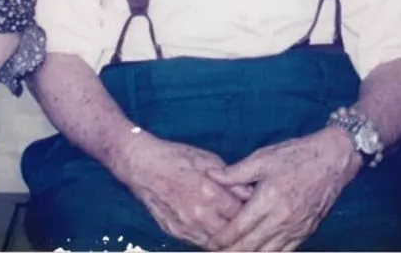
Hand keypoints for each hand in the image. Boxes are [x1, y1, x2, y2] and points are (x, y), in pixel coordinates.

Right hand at [114, 135, 251, 248]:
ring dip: (227, 240)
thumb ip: (230, 179)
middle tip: (252, 226)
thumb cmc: (175, 157)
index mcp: (210, 194)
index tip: (260, 211)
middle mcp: (199, 214)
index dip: (253, 214)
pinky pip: (199, 244)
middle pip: (231, 234)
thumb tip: (250, 192)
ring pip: (215, 244)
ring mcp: (186, 226)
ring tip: (238, 234)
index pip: (242, 214)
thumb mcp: (208, 160)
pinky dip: (210, 241)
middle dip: (242, 231)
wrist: (141, 165)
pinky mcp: (175, 232)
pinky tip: (217, 234)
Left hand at [204, 127, 359, 250]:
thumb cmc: (297, 156)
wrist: (333, 159)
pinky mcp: (306, 231)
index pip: (240, 228)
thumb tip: (211, 176)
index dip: (222, 239)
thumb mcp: (263, 157)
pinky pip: (285, 252)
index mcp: (270, 199)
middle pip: (251, 246)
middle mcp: (283, 218)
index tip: (209, 242)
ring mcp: (296, 228)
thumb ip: (235, 173)